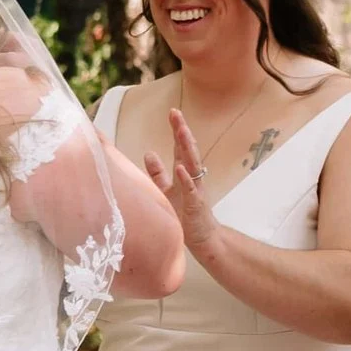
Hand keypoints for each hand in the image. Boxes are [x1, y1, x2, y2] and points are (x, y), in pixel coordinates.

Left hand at [144, 107, 223, 265]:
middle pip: (187, 150)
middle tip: (176, 113)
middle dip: (182, 131)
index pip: (180, 148)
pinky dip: (186, 179)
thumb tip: (148, 152)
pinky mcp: (196, 205)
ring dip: (187, 147)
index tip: (173, 112)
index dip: (177, 130)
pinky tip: (180, 168)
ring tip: (181, 130)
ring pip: (192, 165)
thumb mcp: (167, 191)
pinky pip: (191, 190)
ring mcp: (195, 190)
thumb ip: (158, 173)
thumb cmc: (184, 215)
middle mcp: (192, 178)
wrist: (203, 239)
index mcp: (184, 173)